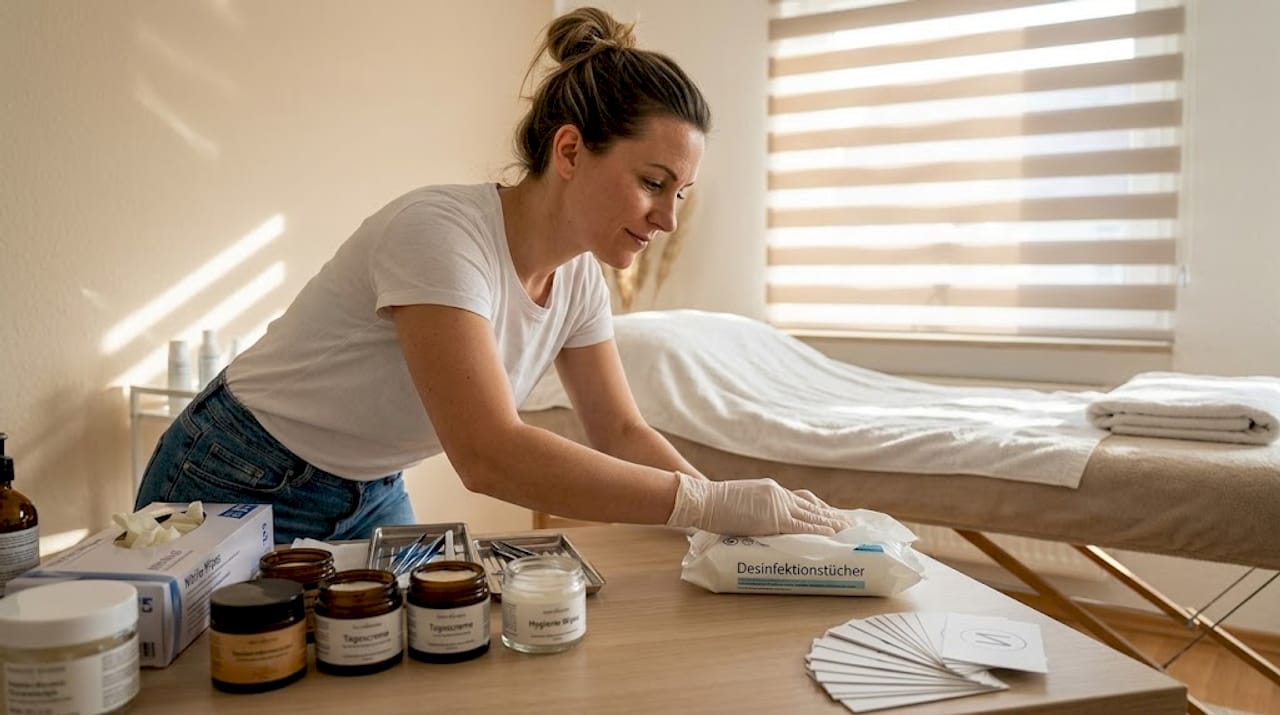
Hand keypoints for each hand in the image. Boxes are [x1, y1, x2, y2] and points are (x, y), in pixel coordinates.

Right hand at [665, 472, 849, 535]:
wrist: (703, 500)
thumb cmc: (714, 506)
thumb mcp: (740, 506)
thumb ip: (755, 514)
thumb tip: (759, 528)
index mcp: (770, 490)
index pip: (801, 499)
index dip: (819, 508)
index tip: (832, 514)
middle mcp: (778, 493)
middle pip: (812, 505)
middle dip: (831, 515)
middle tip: (849, 523)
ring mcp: (777, 503)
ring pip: (812, 514)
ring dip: (832, 523)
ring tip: (848, 530)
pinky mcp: (774, 517)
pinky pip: (803, 525)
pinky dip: (820, 530)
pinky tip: (833, 534)